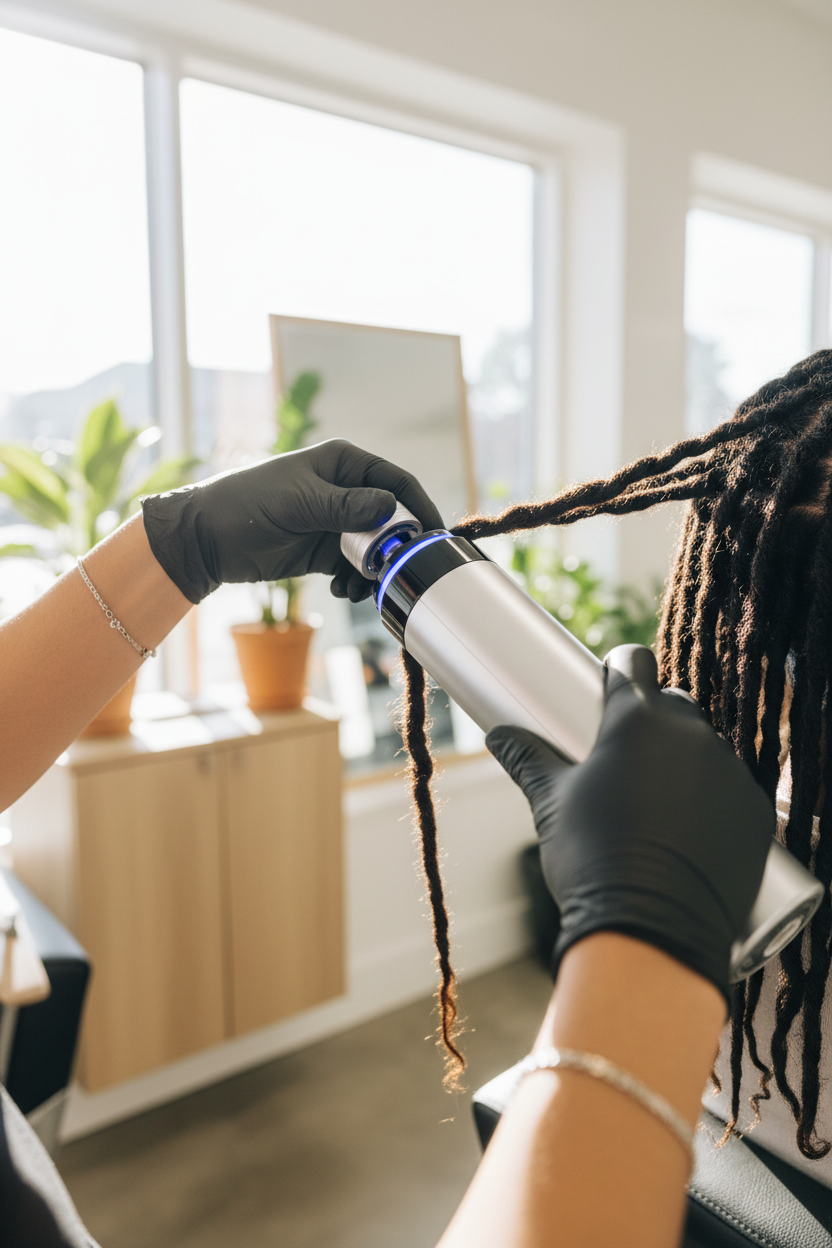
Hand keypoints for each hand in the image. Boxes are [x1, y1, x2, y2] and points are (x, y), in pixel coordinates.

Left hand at [141, 439, 443, 603]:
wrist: (206, 538)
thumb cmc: (247, 504)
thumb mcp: (299, 502)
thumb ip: (345, 507)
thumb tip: (390, 509)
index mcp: (343, 464)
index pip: (395, 481)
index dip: (418, 506)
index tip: (433, 534)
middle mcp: (344, 491)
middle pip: (390, 520)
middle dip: (394, 548)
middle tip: (393, 572)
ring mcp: (334, 523)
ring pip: (375, 549)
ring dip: (373, 571)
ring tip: (358, 587)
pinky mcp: (322, 552)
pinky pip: (354, 568)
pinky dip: (355, 582)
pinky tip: (341, 589)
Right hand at [486, 644, 773, 1003]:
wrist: (651, 931)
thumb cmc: (593, 860)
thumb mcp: (550, 803)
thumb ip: (528, 760)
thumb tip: (499, 736)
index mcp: (637, 719)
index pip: (633, 663)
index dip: (618, 671)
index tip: (606, 690)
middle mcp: (690, 733)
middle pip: (671, 704)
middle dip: (650, 720)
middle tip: (622, 760)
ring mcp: (728, 771)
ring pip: (703, 746)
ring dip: (682, 760)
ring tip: (654, 804)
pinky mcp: (755, 809)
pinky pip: (730, 788)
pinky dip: (711, 798)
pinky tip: (688, 830)